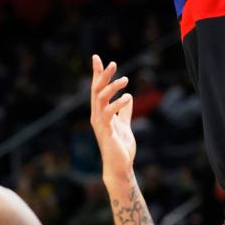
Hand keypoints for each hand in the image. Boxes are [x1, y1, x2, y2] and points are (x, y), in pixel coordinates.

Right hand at [89, 55, 134, 181]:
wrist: (119, 167)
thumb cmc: (120, 147)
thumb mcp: (124, 124)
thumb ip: (124, 111)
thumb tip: (127, 97)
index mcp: (101, 112)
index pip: (97, 89)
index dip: (97, 73)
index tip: (96, 57)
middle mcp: (96, 116)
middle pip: (96, 90)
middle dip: (103, 75)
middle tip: (113, 63)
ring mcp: (100, 123)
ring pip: (101, 99)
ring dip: (112, 87)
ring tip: (125, 79)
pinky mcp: (106, 132)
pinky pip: (108, 114)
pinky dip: (118, 104)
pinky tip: (128, 97)